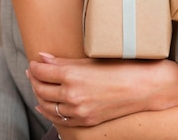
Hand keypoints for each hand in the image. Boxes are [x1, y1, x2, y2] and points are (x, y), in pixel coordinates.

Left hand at [27, 53, 176, 126]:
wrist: (144, 88)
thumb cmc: (122, 68)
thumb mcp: (92, 60)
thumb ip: (64, 61)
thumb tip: (43, 57)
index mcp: (73, 75)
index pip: (42, 72)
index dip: (35, 66)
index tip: (35, 62)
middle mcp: (72, 95)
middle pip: (40, 88)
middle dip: (34, 79)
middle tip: (34, 72)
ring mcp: (78, 111)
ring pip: (46, 105)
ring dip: (39, 95)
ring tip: (39, 86)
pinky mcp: (85, 121)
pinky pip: (58, 119)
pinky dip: (48, 111)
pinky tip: (45, 105)